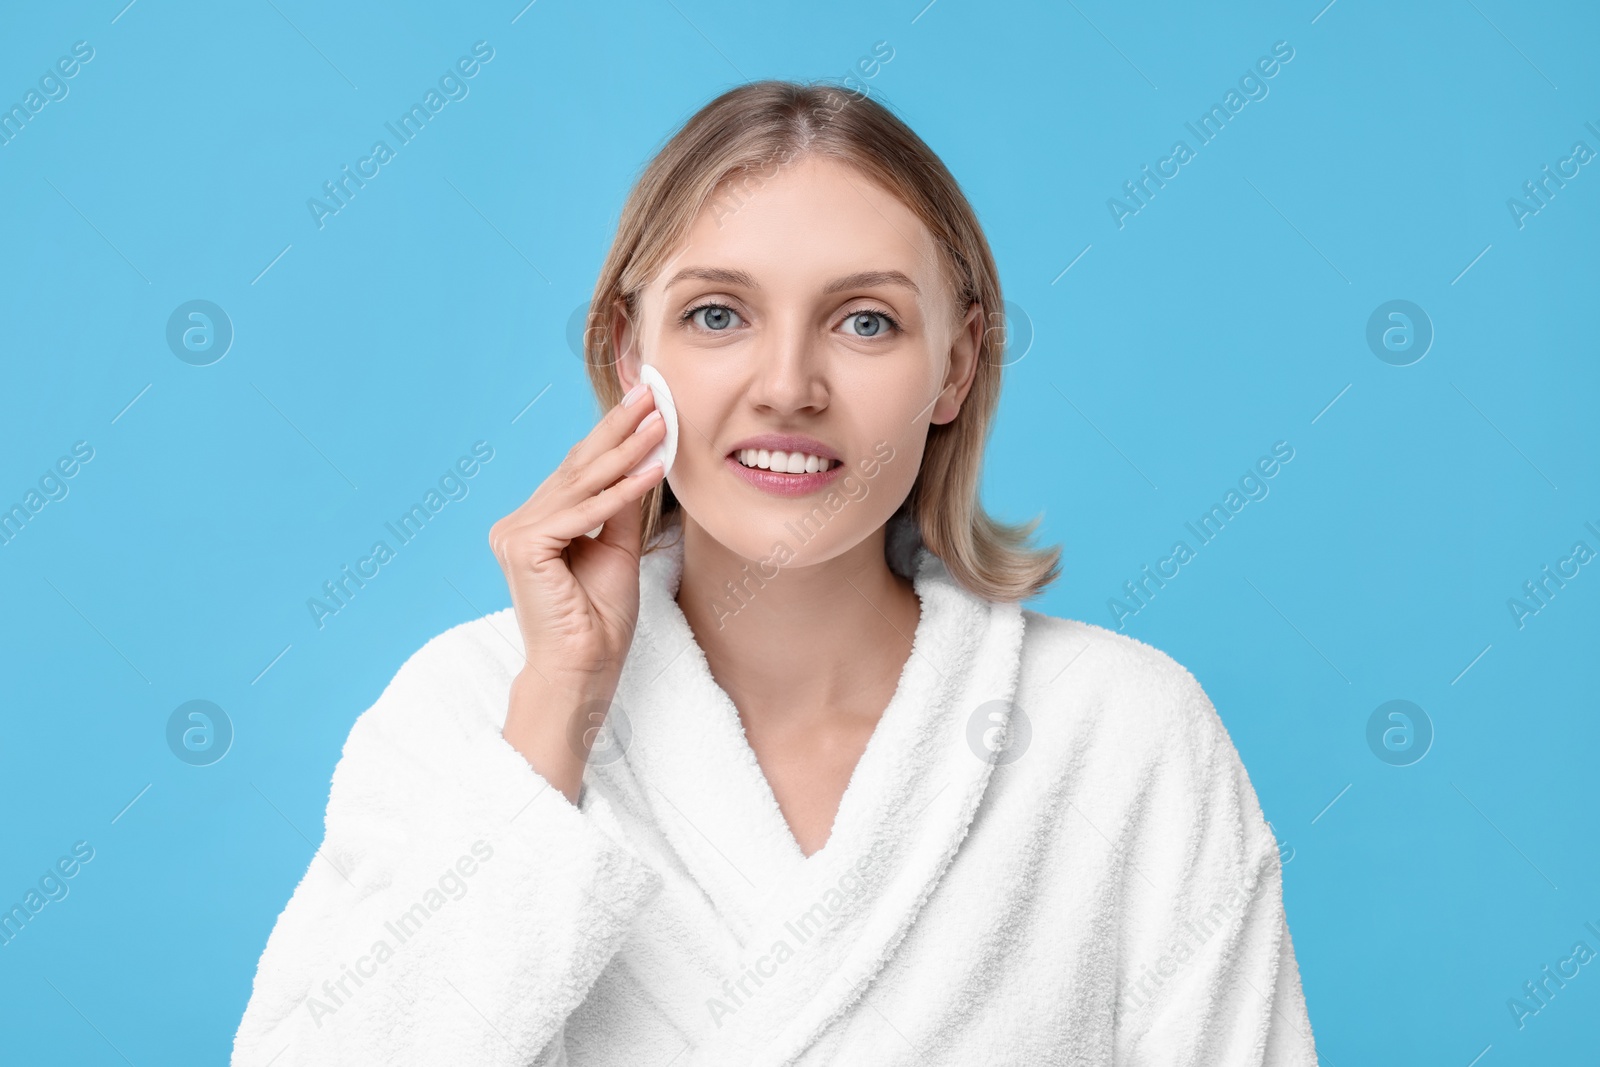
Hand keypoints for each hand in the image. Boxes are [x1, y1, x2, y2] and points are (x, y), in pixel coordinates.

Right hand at [487, 382, 665, 798]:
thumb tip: (642, 457)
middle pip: (579, 468)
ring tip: (661, 421)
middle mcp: (518, 524)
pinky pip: (584, 514)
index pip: (580, 470)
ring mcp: (516, 534)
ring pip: (583, 485)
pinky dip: (621, 493)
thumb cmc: (600, 620)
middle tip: (653, 392)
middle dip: (620, 429)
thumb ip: (622, 504)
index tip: (645, 402)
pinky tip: (653, 469)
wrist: (584, 669)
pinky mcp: (524, 548)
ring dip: (627, 451)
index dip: (613, 434)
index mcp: (535, 523)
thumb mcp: (618, 548)